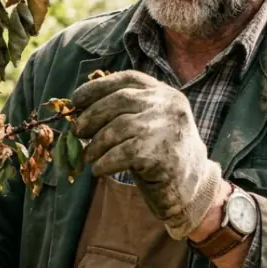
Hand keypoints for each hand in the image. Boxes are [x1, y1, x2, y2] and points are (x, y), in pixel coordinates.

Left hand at [72, 70, 224, 239]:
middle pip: (119, 101)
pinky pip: (122, 154)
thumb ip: (124, 110)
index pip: (127, 80)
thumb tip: (80, 107)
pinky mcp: (162, 154)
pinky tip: (99, 170)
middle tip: (77, 132)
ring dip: (95, 144)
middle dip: (91, 116)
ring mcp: (167, 128)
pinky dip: (104, 162)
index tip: (76, 99)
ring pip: (117, 128)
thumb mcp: (147, 122)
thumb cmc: (159, 153)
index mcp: (165, 93)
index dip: (98, 87)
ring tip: (89, 156)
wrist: (190, 187)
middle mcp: (169, 105)